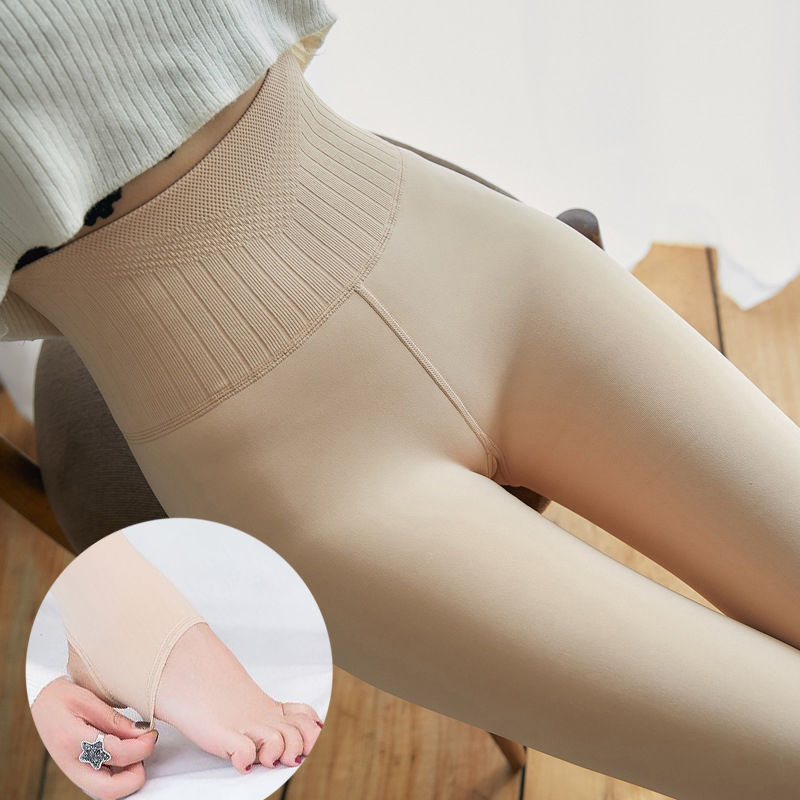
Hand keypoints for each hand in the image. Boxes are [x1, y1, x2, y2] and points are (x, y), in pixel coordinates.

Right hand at [30, 677, 157, 798]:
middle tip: (144, 749)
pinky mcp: (76, 773)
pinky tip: (124, 753)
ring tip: (135, 749)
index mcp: (73, 741)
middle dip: (135, 774)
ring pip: (106, 791)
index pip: (117, 754)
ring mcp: (72, 772)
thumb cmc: (61, 697)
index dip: (142, 746)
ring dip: (127, 776)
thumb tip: (142, 732)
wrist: (38, 703)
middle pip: (109, 789)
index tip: (151, 734)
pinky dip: (118, 775)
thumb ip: (116, 720)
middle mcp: (71, 764)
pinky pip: (101, 783)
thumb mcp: (89, 700)